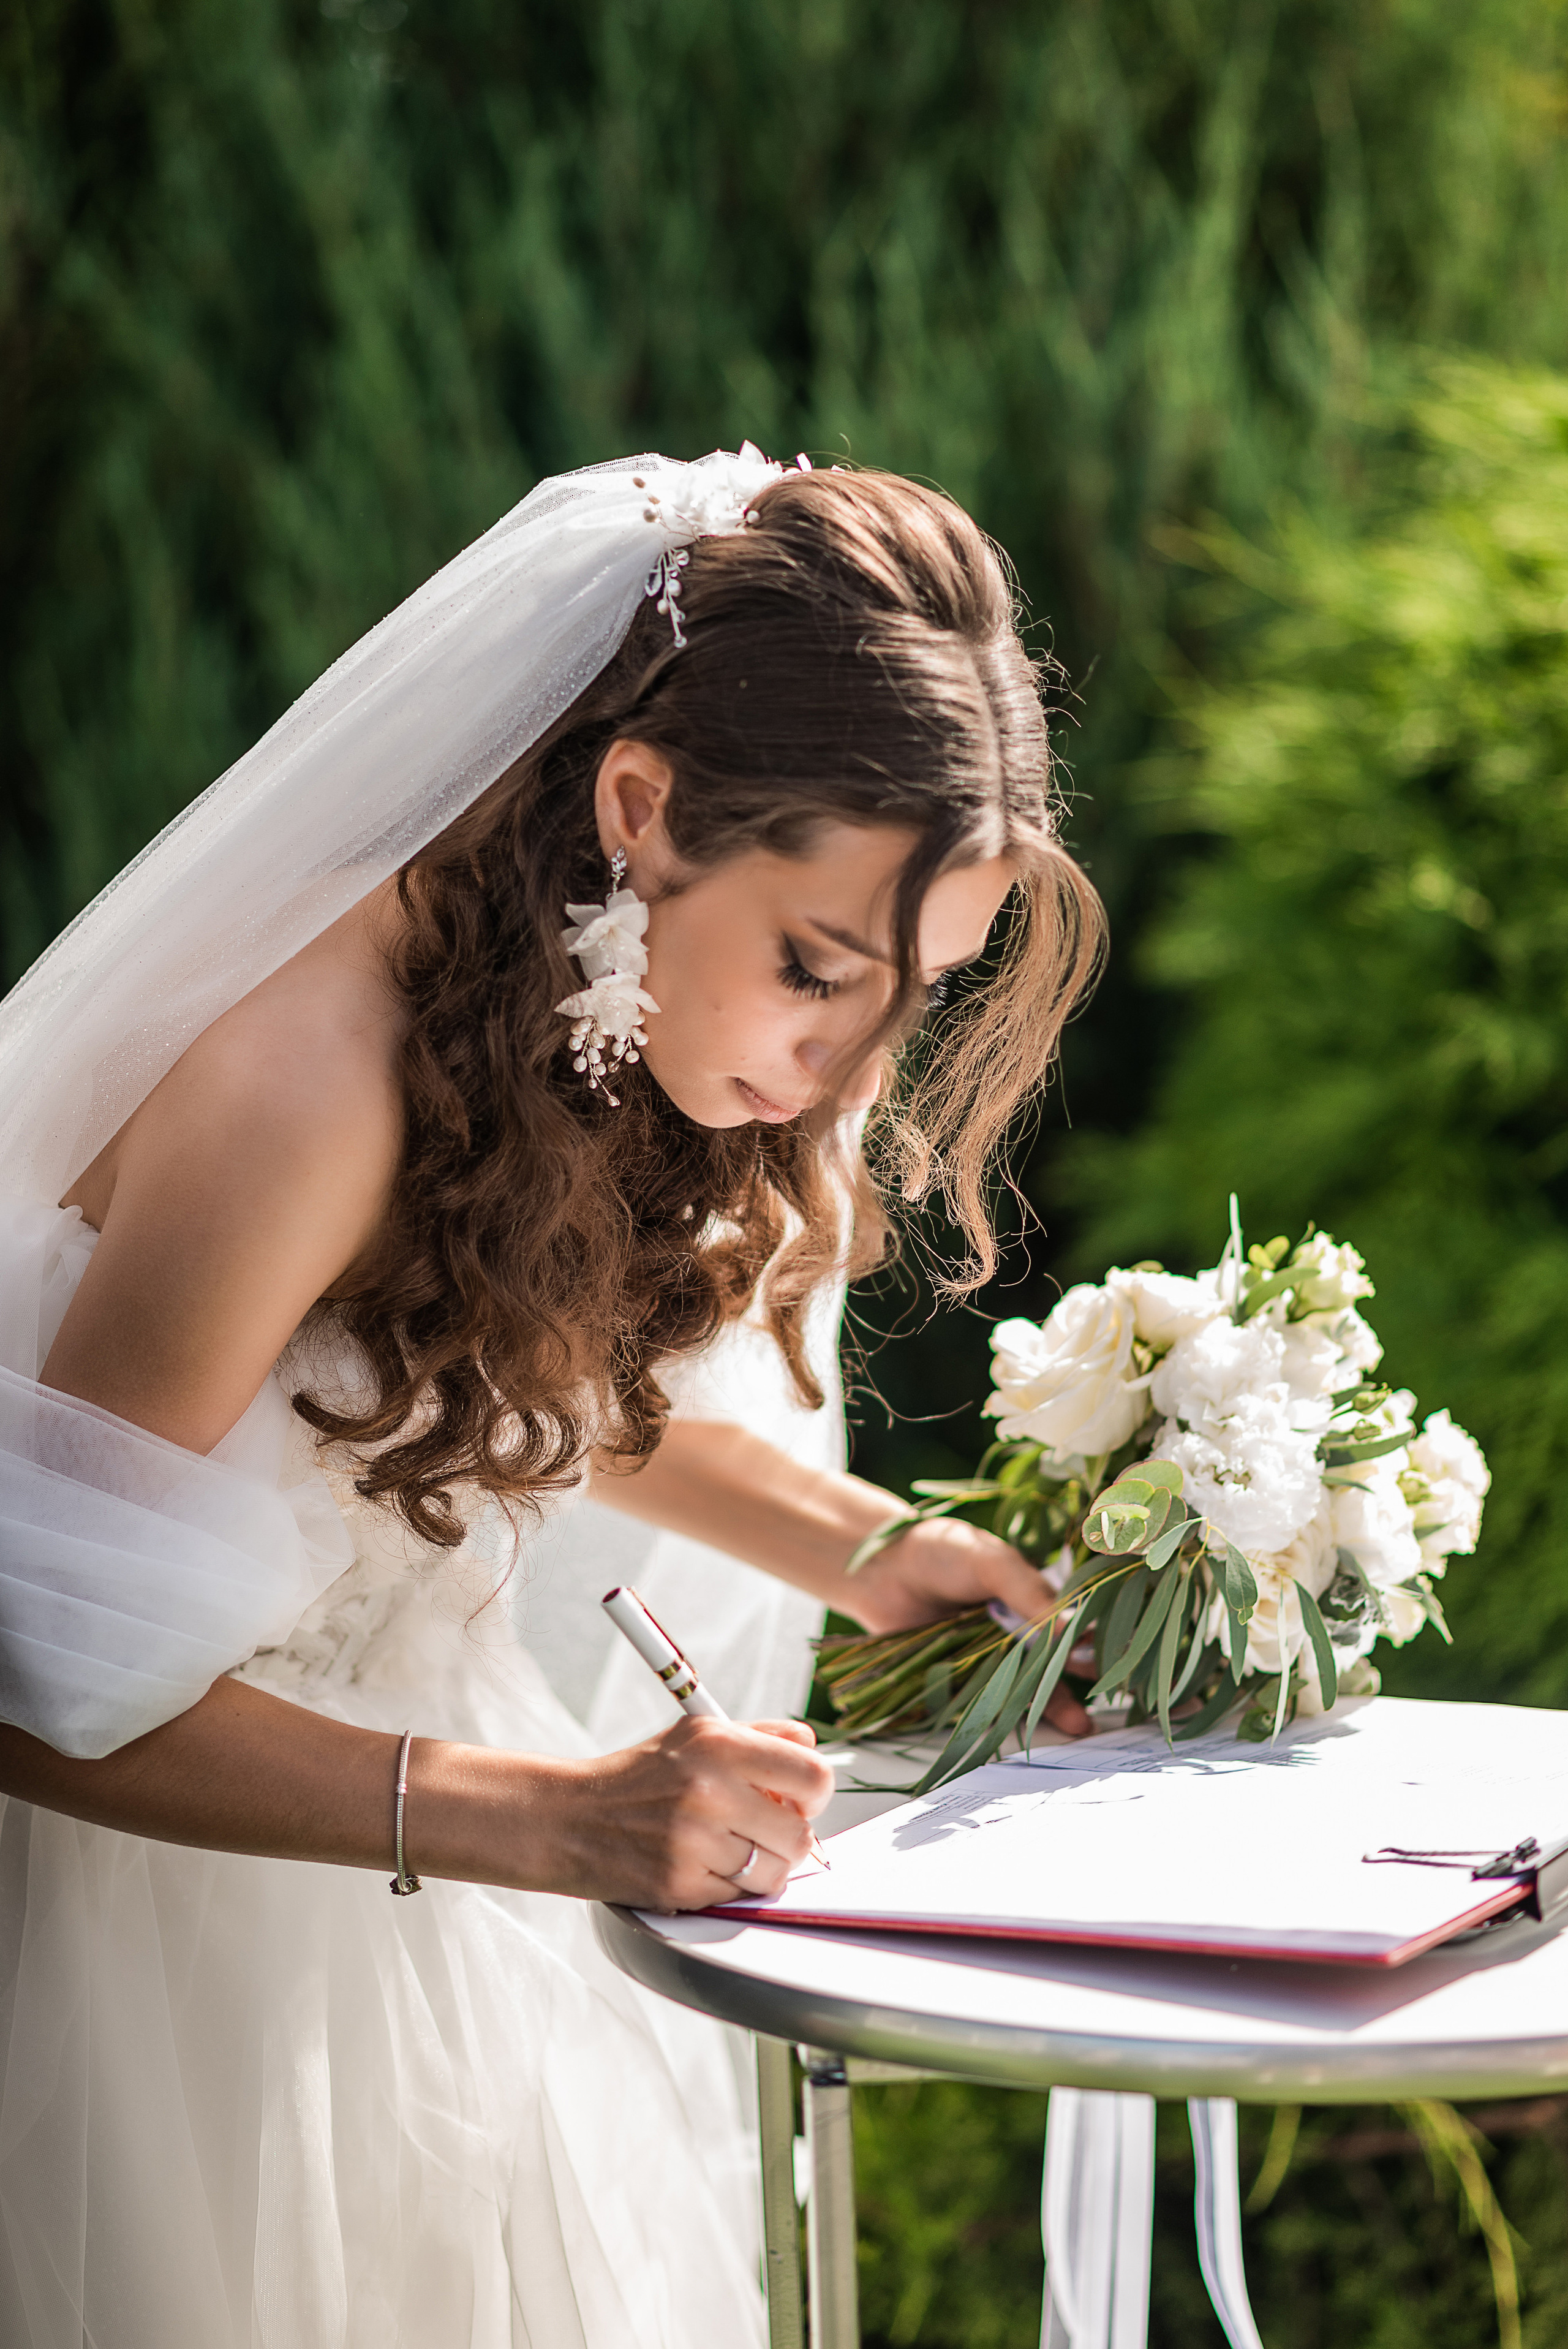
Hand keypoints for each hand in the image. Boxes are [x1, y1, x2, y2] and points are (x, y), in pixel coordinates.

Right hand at [520, 1716, 834, 1910]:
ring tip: (728, 1850)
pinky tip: (700, 1866)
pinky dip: (726, 1888)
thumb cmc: (636, 1779)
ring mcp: (695, 1840)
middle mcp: (710, 1788)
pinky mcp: (680, 1883)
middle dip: (788, 1840)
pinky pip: (737, 1898)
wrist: (568, 1818)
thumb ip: (758, 1736)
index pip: (813, 1775)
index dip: (813, 1795)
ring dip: (759, 1869)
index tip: (797, 1801)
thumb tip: (809, 1743)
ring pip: (773, 1874)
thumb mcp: (694, 1735)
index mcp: (719, 1744)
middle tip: (761, 1832)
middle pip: (801, 1836)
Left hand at [839, 1517, 1091, 1736]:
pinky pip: (989, 1699)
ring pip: (1028, 1684)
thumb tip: (1073, 1626)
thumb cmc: (941, 1552)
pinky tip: (1033, 1728)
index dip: (1094, 1642)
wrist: (879, 1569)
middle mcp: (1015, 1630)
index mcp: (1031, 1597)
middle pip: (1054, 1660)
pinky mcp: (962, 1677)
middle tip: (1106, 1702)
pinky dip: (1010, 1713)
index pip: (1071, 1623)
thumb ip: (1029, 1591)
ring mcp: (989, 1656)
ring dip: (1053, 1704)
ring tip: (1080, 1726)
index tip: (1117, 1661)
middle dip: (1079, 1681)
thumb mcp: (991, 1561)